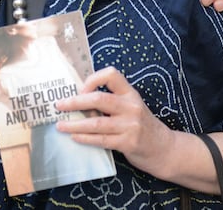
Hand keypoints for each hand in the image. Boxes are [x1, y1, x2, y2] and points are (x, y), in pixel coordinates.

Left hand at [55, 66, 173, 178]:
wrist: (164, 148)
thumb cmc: (141, 125)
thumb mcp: (131, 107)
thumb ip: (112, 101)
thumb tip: (78, 99)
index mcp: (130, 93)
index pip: (111, 74)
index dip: (92, 79)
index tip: (80, 89)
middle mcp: (131, 106)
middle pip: (99, 98)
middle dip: (75, 102)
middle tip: (59, 105)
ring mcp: (131, 125)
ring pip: (96, 123)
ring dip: (75, 124)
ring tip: (60, 125)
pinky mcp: (128, 143)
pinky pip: (101, 139)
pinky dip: (85, 138)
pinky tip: (74, 137)